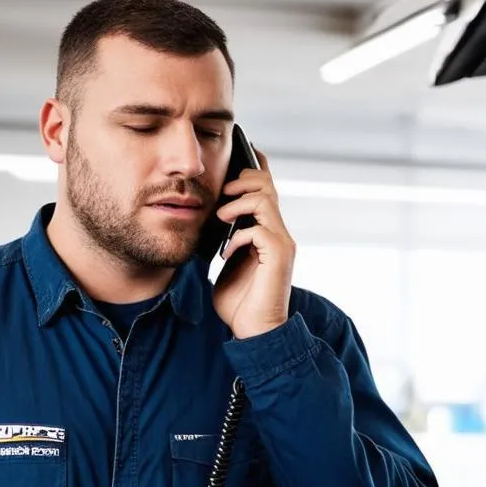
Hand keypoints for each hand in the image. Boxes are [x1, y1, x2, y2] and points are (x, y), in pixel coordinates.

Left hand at [211, 148, 294, 339]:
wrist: (253, 332)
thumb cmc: (239, 301)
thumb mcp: (224, 262)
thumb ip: (222, 239)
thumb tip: (204, 218)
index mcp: (266, 230)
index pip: (264, 187)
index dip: (251, 167)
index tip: (233, 155)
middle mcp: (278, 232)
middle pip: (267, 184)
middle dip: (241, 180)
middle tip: (222, 193)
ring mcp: (281, 243)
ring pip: (265, 199)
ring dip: (238, 203)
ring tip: (221, 217)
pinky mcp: (279, 256)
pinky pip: (259, 229)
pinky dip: (238, 236)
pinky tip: (225, 253)